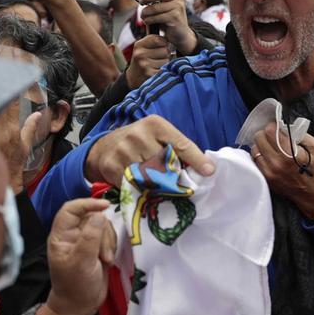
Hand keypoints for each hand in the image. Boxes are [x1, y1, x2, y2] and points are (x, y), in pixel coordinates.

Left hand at [45, 198, 115, 314]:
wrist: (80, 306)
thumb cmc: (75, 285)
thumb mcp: (82, 261)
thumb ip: (91, 237)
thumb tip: (100, 214)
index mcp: (61, 236)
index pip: (71, 209)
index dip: (87, 204)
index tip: (105, 206)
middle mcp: (73, 235)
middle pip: (92, 218)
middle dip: (102, 234)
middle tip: (102, 256)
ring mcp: (86, 241)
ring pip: (103, 227)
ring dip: (108, 242)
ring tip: (105, 261)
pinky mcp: (98, 248)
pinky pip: (109, 236)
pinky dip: (112, 247)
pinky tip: (108, 261)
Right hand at [85, 115, 213, 186]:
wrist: (104, 147)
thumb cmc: (139, 143)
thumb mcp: (158, 137)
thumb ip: (179, 149)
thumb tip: (205, 169)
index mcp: (155, 125)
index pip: (181, 144)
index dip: (196, 159)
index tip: (209, 172)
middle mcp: (139, 135)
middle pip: (166, 165)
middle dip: (173, 177)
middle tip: (173, 183)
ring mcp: (124, 150)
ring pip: (151, 178)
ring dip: (156, 185)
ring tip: (154, 183)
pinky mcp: (113, 166)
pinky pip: (134, 185)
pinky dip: (139, 189)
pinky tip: (138, 184)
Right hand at [125, 34, 170, 89]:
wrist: (134, 77)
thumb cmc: (143, 59)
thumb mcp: (143, 47)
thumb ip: (155, 40)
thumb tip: (171, 41)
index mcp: (139, 45)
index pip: (158, 39)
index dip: (164, 43)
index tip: (161, 46)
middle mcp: (140, 54)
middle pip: (165, 50)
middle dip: (165, 54)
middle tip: (159, 58)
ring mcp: (144, 65)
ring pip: (167, 61)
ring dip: (165, 63)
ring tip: (157, 65)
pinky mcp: (150, 75)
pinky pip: (165, 70)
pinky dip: (164, 71)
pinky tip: (157, 71)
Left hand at [138, 0, 195, 53]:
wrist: (180, 36)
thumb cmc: (170, 21)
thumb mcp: (160, 7)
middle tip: (141, 3)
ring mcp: (178, 6)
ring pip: (154, 7)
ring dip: (145, 13)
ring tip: (145, 17)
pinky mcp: (175, 16)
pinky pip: (156, 16)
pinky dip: (149, 20)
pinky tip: (149, 22)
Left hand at [251, 126, 313, 216]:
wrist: (310, 192)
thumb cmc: (313, 168)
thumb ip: (301, 134)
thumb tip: (285, 127)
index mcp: (289, 154)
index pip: (269, 132)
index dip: (273, 126)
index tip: (277, 128)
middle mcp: (276, 163)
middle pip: (259, 138)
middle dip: (265, 134)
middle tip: (272, 136)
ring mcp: (268, 172)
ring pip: (254, 149)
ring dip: (261, 145)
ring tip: (270, 147)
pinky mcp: (264, 178)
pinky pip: (254, 160)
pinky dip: (259, 155)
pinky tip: (268, 156)